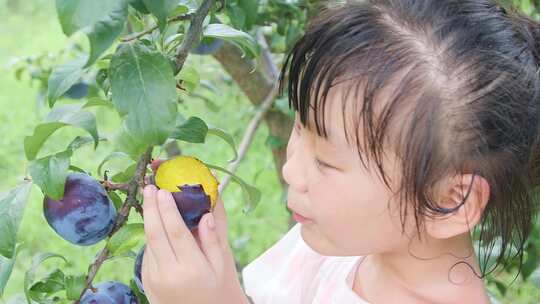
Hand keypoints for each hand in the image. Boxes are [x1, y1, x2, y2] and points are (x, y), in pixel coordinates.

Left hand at [141, 184, 244, 303]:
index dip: (168, 209)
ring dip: (149, 220)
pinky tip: (156, 223)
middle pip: (155, 233)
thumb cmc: (216, 290)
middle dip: (151, 208)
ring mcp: (154, 279)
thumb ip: (213, 241)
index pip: (175, 232)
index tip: (164, 190)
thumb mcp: (221, 267)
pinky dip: (151, 236)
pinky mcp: (147, 281)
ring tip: (151, 199)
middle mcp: (169, 273)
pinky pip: (148, 253)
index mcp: (191, 268)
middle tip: (149, 187)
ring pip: (149, 242)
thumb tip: (207, 214)